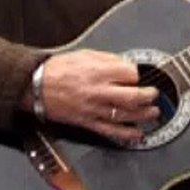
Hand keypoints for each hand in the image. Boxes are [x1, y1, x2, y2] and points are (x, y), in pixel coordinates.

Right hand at [36, 50, 161, 143]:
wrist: (35, 86)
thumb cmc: (59, 69)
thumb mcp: (86, 55)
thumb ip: (109, 60)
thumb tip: (128, 65)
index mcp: (99, 72)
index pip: (131, 74)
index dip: (138, 75)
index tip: (139, 76)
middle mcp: (99, 91)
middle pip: (133, 96)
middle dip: (149, 96)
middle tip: (154, 94)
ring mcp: (94, 109)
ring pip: (126, 115)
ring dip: (144, 115)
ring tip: (154, 112)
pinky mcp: (88, 122)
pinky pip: (111, 131)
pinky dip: (127, 134)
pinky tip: (138, 134)